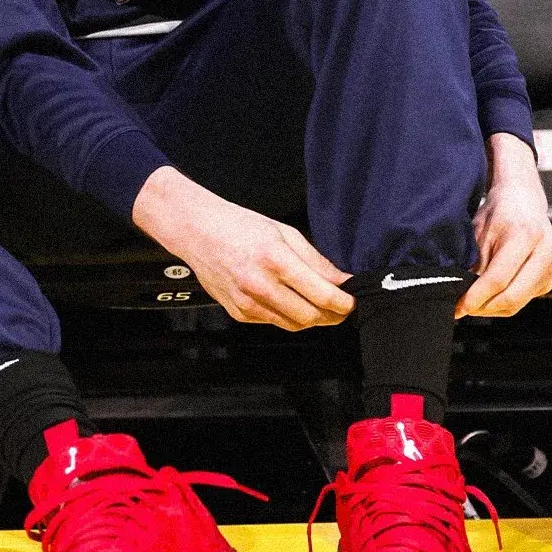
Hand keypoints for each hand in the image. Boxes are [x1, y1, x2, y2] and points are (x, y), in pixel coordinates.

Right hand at [132, 166, 353, 330]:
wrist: (198, 233)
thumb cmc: (241, 227)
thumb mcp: (285, 233)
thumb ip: (316, 261)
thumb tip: (342, 282)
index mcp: (276, 259)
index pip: (322, 295)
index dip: (344, 304)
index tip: (353, 302)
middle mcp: (260, 285)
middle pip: (310, 317)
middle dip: (332, 316)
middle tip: (341, 308)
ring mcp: (247, 303)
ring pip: (293, 325)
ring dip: (312, 319)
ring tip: (319, 305)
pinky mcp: (239, 313)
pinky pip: (273, 322)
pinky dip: (287, 316)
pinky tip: (288, 300)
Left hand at [456, 133, 551, 317]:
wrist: (524, 201)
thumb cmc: (500, 213)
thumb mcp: (479, 232)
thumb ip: (474, 263)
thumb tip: (460, 293)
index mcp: (526, 235)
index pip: (498, 278)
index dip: (476, 296)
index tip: (459, 307)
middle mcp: (545, 252)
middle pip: (513, 296)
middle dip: (484, 307)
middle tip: (463, 309)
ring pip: (519, 302)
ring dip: (493, 308)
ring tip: (473, 303)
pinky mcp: (551, 276)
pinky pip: (526, 299)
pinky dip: (505, 303)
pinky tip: (490, 296)